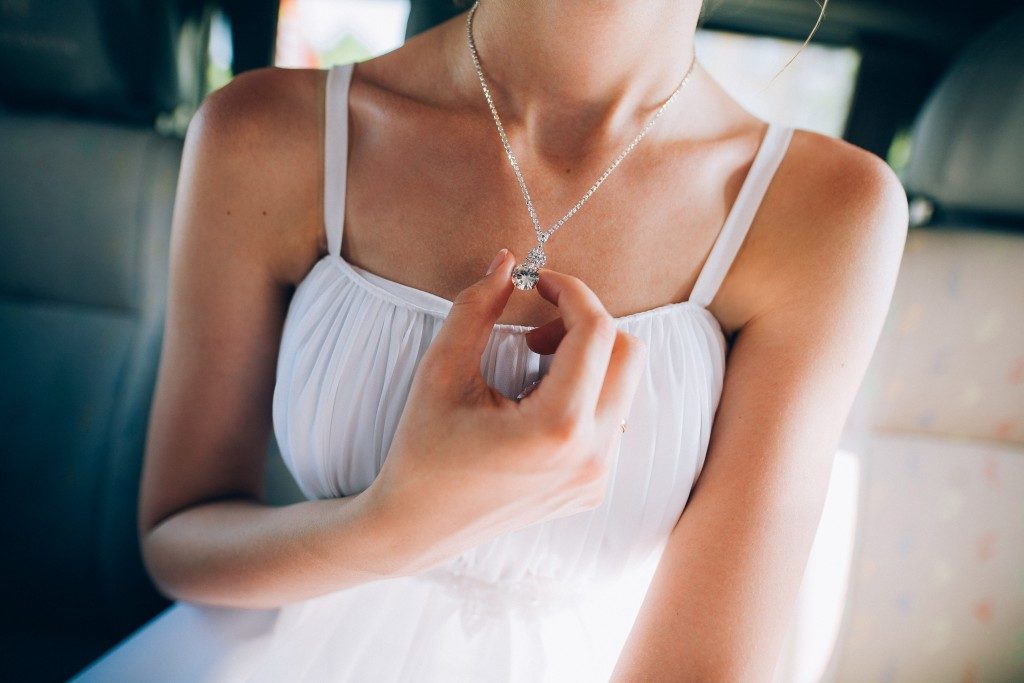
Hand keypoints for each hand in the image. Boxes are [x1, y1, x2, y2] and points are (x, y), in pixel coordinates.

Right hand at [363, 248, 646, 573]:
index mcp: (557, 428)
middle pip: (629, 353)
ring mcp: (599, 477)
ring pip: (625, 385)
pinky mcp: (595, 487)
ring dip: (587, 359)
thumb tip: (508, 261)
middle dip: (585, 323)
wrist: (416, 529)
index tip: (536, 281)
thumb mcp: (440, 372)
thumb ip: (475, 308)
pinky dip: (585, 392)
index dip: (570, 290)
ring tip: (531, 365)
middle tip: (534, 329)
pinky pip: (614, 418)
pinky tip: (536, 401)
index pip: (597, 331)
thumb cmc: (422, 451)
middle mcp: (592, 456)